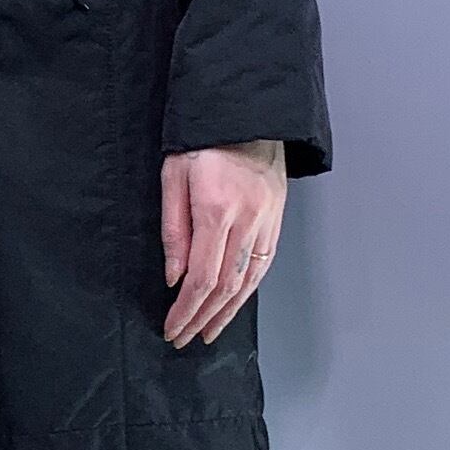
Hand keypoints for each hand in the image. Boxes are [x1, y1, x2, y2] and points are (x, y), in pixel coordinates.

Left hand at [161, 142, 286, 348]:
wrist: (248, 111)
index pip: (202, 277)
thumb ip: (173, 229)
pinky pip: (263, 264)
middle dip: (203, 318)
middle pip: (225, 286)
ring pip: (249, 280)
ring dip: (228, 312)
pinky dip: (248, 289)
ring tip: (209, 332)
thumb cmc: (204, 139)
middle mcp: (247, 220)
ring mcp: (267, 221)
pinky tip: (235, 303)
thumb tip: (174, 276)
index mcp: (216, 210)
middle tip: (185, 338)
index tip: (172, 328)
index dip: (186, 309)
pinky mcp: (277, 218)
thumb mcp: (174, 175)